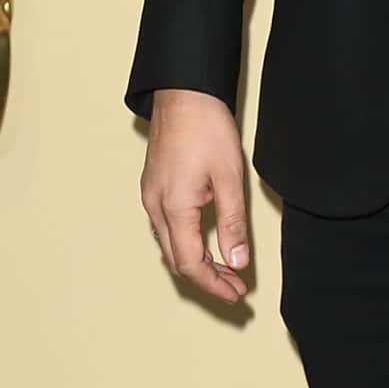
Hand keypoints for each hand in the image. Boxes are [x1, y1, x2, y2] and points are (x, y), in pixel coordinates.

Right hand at [142, 89, 251, 302]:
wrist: (183, 94)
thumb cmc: (206, 129)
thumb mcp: (229, 178)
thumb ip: (232, 223)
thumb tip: (237, 261)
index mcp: (174, 208)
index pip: (191, 264)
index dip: (214, 284)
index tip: (236, 293)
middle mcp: (155, 207)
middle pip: (177, 260)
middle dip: (207, 279)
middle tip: (235, 288)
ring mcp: (151, 197)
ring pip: (171, 246)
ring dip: (197, 263)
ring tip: (226, 271)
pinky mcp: (154, 188)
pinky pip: (167, 229)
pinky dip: (187, 245)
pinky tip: (206, 244)